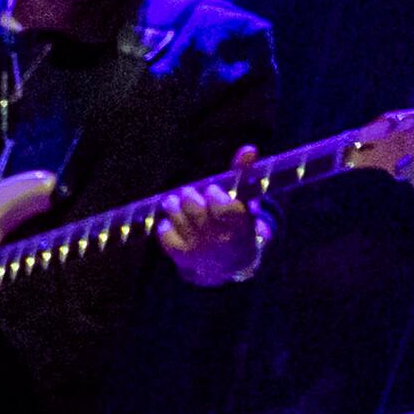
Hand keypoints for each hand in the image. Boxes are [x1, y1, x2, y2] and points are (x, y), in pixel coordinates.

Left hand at [158, 147, 266, 284]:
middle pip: (195, 209)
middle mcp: (220, 238)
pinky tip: (171, 221)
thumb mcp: (244, 201)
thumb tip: (248, 149)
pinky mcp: (181, 255)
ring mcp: (200, 248)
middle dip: (189, 196)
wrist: (228, 264)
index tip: (211, 191)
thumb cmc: (236, 222)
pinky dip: (165, 223)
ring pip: (177, 218)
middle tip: (188, 192)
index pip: (224, 206)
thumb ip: (243, 174)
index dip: (214, 195)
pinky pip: (164, 232)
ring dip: (173, 205)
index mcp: (240, 224)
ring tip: (174, 202)